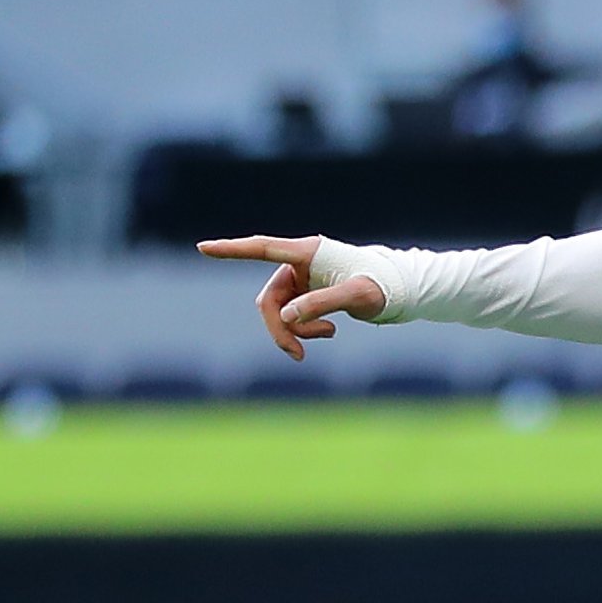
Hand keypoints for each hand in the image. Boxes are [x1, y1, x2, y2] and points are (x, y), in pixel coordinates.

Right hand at [196, 234, 383, 362]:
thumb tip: (288, 316)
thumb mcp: (358, 296)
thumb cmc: (382, 286)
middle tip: (297, 355)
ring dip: (295, 331)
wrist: (398, 290)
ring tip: (329, 335)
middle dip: (279, 328)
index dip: (232, 250)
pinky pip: (291, 316)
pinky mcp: (305, 293)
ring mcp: (300, 279)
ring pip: (278, 311)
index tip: (203, 247)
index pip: (262, 248)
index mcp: (308, 252)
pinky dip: (303, 330)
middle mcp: (299, 263)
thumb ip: (322, 303)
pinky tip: (329, 331)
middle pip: (269, 299)